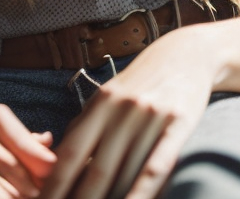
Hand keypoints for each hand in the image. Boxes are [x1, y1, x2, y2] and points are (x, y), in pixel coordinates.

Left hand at [40, 25, 218, 198]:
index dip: (54, 187)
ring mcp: (151, 117)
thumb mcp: (107, 97)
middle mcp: (123, 109)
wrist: (185, 55)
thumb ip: (84, 127)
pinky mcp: (178, 125)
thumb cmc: (140, 83)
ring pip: (125, 176)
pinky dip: (141, 194)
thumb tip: (54, 164)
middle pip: (96, 172)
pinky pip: (156, 168)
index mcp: (101, 104)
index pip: (70, 155)